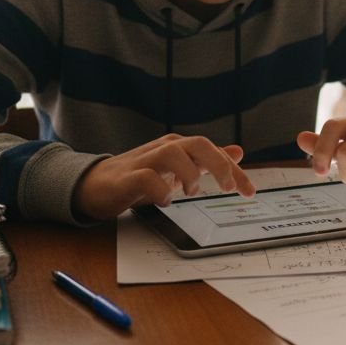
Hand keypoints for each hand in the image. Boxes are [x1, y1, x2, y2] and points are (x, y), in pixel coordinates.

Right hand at [72, 134, 254, 219]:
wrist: (96, 185)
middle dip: (218, 164)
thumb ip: (207, 161)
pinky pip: (147, 178)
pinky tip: (165, 201)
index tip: (249, 192)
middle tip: (227, 188)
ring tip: (190, 192)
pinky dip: (161, 191)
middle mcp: (164, 148)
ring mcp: (145, 161)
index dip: (234, 171)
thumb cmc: (141, 176)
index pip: (213, 151)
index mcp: (179, 147)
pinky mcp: (128, 177)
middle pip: (197, 143)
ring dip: (188, 174)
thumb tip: (237, 153)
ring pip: (173, 153)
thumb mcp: (180, 169)